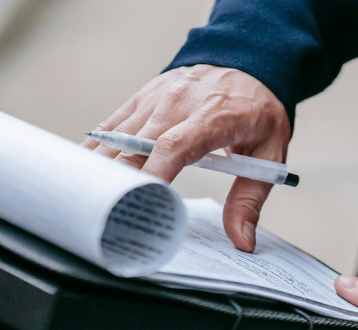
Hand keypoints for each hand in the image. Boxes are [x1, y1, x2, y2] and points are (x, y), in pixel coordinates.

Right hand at [83, 65, 290, 251]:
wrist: (247, 60)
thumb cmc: (257, 109)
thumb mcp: (271, 152)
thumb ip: (250, 198)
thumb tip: (242, 240)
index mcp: (214, 116)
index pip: (175, 145)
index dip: (154, 175)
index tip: (142, 204)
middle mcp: (178, 103)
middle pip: (136, 148)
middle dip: (120, 184)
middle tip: (109, 219)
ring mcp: (154, 99)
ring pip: (116, 139)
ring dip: (101, 171)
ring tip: (90, 204)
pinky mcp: (140, 99)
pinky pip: (110, 127)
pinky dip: (96, 151)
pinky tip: (86, 174)